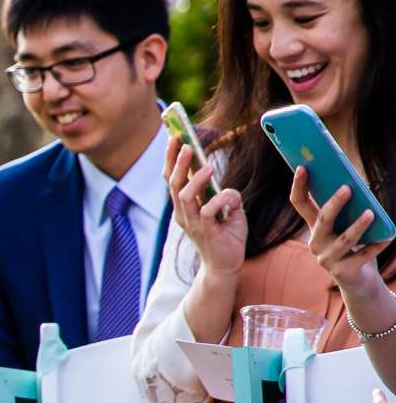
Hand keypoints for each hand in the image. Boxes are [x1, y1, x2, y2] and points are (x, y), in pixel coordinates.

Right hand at [167, 136, 245, 278]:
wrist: (226, 265)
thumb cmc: (226, 235)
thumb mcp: (227, 208)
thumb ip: (224, 195)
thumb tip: (226, 186)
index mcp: (184, 206)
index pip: (172, 178)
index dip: (171, 158)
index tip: (174, 137)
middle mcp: (183, 213)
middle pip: (173, 184)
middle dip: (178, 162)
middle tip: (184, 144)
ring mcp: (192, 223)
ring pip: (184, 196)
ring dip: (195, 179)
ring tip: (208, 167)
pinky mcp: (205, 232)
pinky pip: (207, 213)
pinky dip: (219, 202)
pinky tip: (230, 199)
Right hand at [289, 164, 389, 302]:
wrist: (358, 281)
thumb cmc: (354, 248)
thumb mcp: (346, 227)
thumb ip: (347, 211)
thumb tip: (356, 186)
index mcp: (314, 228)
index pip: (300, 203)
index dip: (299, 186)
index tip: (303, 167)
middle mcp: (316, 242)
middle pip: (322, 219)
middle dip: (334, 204)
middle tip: (347, 188)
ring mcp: (327, 259)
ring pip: (344, 239)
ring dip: (358, 226)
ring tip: (371, 213)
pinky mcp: (342, 272)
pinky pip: (362, 256)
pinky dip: (376, 246)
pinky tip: (388, 238)